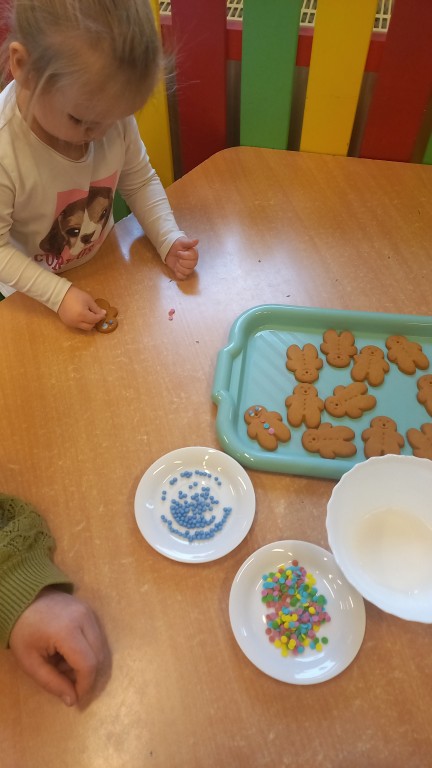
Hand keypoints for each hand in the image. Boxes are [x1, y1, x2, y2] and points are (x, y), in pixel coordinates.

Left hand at [9, 589, 110, 706]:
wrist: (25, 599)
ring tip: (64, 665)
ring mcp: (90, 612)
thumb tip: (73, 701)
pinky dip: (89, 651)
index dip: (85, 685)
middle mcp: (85, 618)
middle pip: (99, 657)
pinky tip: (70, 653)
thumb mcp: (30, 662)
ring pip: (101, 648)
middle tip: (69, 683)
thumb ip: (52, 683)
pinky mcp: (91, 610)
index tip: (76, 698)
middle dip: (88, 676)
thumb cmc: (24, 632)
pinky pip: (98, 637)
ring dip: (89, 664)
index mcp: (67, 631)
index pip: (88, 664)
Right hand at [58, 286, 105, 329]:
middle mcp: (77, 322)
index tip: (103, 313)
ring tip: (87, 314)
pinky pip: (77, 326)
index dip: (100, 317)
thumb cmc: (75, 295)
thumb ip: (96, 308)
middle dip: (94, 321)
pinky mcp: (67, 323)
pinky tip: (81, 315)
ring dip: (88, 323)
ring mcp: (71, 324)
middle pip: (90, 326)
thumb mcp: (88, 299)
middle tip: (95, 314)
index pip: (95, 320)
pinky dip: (81, 322)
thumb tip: (103, 314)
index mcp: (83, 315)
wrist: (60, 294)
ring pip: (84, 327)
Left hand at [165, 237, 198, 279]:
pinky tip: (176, 269)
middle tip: (178, 258)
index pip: (192, 258)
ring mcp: (189, 268)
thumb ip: (189, 242)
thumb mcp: (182, 242)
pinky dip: (178, 273)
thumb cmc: (177, 245)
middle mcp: (193, 262)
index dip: (183, 256)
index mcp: (194, 254)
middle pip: (191, 266)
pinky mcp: (183, 272)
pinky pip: (183, 277)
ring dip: (179, 268)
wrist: (170, 249)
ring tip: (177, 263)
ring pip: (187, 272)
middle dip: (181, 262)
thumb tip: (197, 240)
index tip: (178, 252)